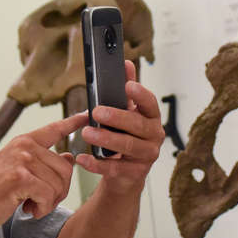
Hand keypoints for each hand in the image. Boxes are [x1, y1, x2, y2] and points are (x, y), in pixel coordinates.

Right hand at [0, 113, 87, 232]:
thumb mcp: (20, 171)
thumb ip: (43, 163)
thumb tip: (69, 157)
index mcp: (24, 142)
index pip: (54, 129)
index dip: (73, 122)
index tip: (87, 115)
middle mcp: (24, 146)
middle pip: (66, 168)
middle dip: (59, 191)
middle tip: (42, 201)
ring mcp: (22, 160)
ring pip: (59, 184)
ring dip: (49, 202)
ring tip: (31, 204)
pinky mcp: (20, 178)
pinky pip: (49, 195)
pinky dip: (43, 209)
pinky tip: (29, 210)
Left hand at [75, 61, 164, 192]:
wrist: (127, 173)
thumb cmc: (126, 136)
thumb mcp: (128, 112)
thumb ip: (128, 90)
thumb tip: (126, 64)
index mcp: (152, 118)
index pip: (150, 103)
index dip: (140, 95)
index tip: (127, 86)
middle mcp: (154, 136)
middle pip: (137, 125)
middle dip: (116, 117)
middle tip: (96, 112)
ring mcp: (146, 156)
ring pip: (127, 146)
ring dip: (106, 139)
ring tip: (87, 133)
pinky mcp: (134, 174)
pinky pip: (115, 168)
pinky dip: (97, 164)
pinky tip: (83, 159)